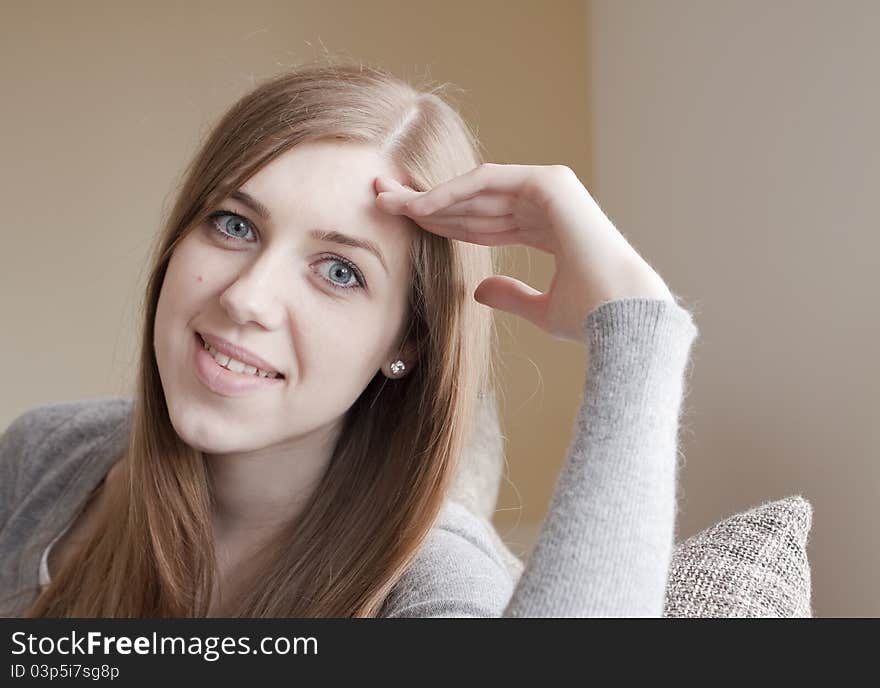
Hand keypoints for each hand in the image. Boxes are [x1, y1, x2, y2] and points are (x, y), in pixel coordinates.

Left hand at [374, 163, 674, 344]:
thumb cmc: (589, 318)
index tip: (406, 225)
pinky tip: (419, 205)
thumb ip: (510, 296)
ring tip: (388, 201)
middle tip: (382, 200)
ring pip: (475, 187)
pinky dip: (452, 191)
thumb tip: (478, 291)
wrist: (621, 317)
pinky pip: (487, 182)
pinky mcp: (549, 183)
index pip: (484, 221)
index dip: (443, 222)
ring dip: (431, 194)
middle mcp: (547, 205)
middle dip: (427, 202)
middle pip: (474, 200)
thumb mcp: (540, 309)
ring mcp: (550, 189)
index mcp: (548, 229)